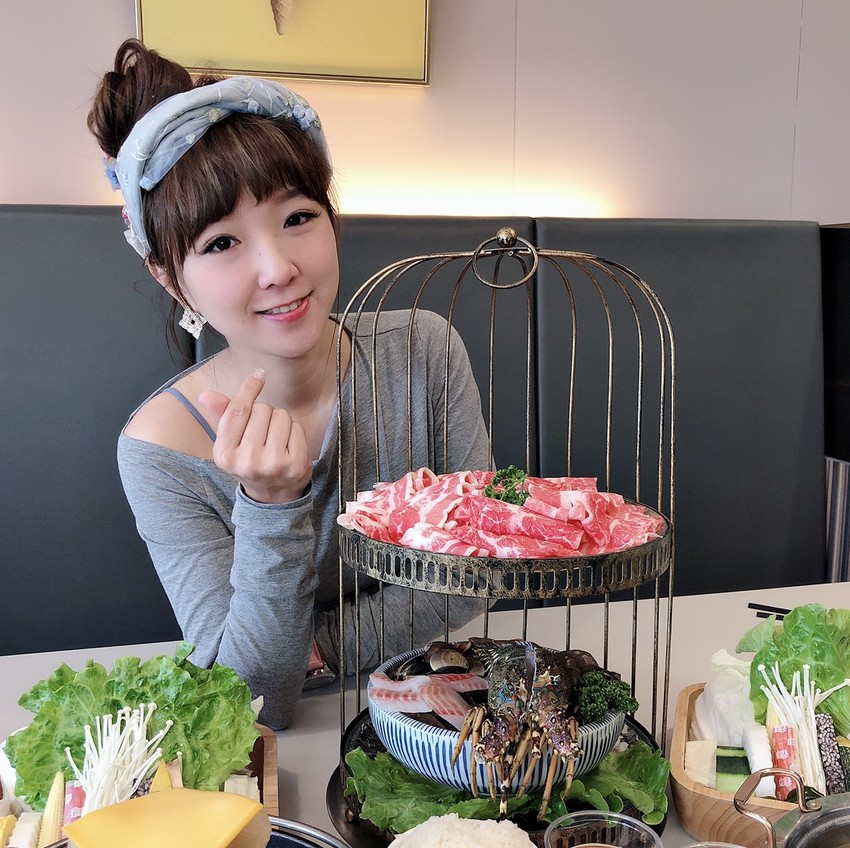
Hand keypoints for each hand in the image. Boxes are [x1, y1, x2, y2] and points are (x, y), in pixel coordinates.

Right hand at [199, 369, 311, 503]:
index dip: (249, 388)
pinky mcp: (296, 466)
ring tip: (275, 438)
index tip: (259, 375)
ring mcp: (273, 465)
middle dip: (265, 412)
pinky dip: (295, 431)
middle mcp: (246, 461)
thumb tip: (205, 394)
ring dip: (281, 421)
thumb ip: (222, 415)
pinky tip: (288, 446)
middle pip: (262, 409)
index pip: (238, 410)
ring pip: (281, 415)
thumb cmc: (249, 460)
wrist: (272, 495)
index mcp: (224, 454)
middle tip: (263, 431)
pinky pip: (297, 428)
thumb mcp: (231, 441)